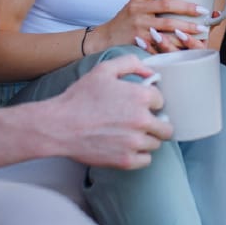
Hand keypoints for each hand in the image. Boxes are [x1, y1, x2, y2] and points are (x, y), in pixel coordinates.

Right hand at [49, 55, 173, 168]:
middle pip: (166, 126)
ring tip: (128, 134)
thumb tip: (150, 73)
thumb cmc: (80, 97)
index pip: (161, 101)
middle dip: (156, 123)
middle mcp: (142, 120)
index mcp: (140, 96)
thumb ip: (131, 63)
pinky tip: (126, 146)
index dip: (150, 102)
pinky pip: (146, 160)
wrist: (59, 126)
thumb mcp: (104, 70)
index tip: (139, 105)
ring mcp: (135, 142)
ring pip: (156, 143)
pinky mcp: (126, 161)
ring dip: (146, 139)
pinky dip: (139, 155)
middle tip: (139, 122)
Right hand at [95, 0, 211, 53]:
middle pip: (166, 5)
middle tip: (204, 10)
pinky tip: (188, 44)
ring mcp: (139, 26)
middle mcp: (138, 9)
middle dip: (188, 8)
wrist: (106, 38)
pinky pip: (161, 42)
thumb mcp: (136, 3)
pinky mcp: (140, 41)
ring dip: (187, 27)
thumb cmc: (127, 19)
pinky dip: (176, 43)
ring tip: (202, 28)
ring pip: (167, 25)